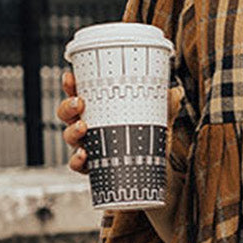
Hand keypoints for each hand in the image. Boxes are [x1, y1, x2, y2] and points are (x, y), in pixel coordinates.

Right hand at [56, 68, 184, 176]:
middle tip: (80, 102)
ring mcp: (89, 145)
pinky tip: (84, 155)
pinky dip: (77, 160)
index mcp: (98, 107)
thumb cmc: (148, 132)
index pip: (78, 92)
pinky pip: (78, 164)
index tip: (70, 77)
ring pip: (69, 137)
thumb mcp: (158, 115)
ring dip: (72, 131)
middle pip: (66, 114)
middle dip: (68, 106)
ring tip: (83, 127)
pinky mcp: (94, 165)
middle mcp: (88, 125)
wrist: (155, 164)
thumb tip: (176, 91)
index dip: (70, 84)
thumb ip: (166, 103)